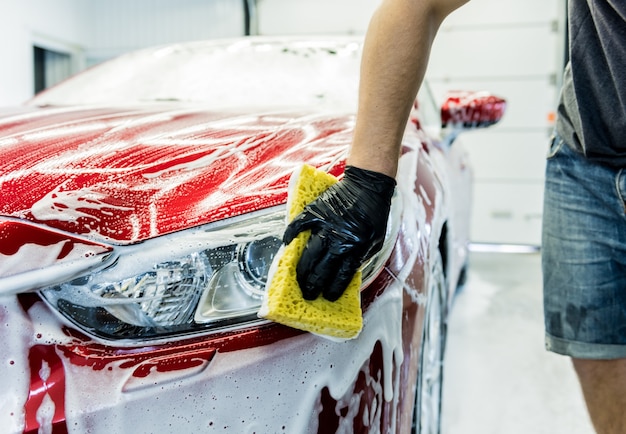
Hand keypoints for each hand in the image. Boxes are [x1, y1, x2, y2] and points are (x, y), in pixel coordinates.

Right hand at [283, 166, 395, 300]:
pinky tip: (286, 244)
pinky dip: (290, 234)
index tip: (327, 297)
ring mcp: (326, 225)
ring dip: (302, 270)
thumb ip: (361, 257)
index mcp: (357, 247)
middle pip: (322, 269)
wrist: (368, 186)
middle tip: (308, 294)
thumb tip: (344, 274)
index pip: (342, 275)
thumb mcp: (375, 240)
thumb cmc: (373, 214)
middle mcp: (340, 239)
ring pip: (309, 253)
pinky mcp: (316, 212)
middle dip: (314, 285)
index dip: (334, 289)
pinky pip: (299, 225)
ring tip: (297, 280)